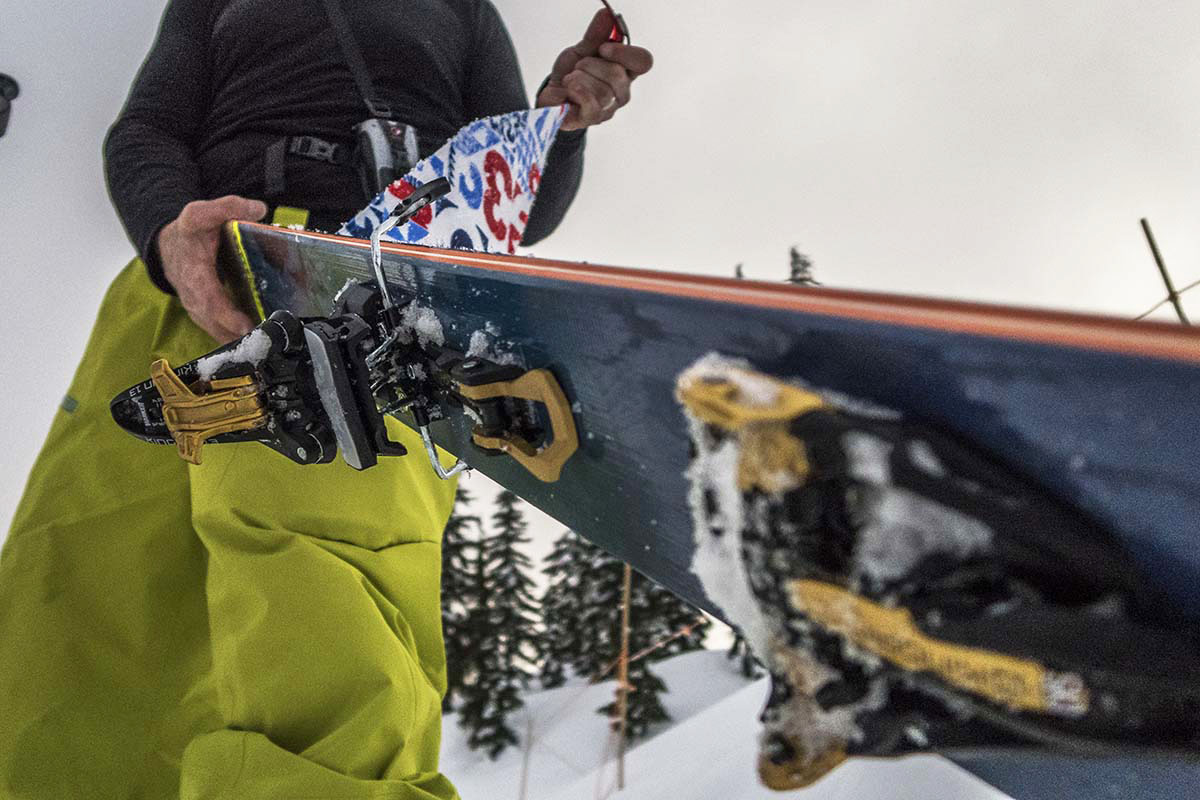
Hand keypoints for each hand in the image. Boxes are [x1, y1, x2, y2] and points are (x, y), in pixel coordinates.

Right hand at [157, 195, 266, 343]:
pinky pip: (218, 330)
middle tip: (263, 341)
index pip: (207, 297)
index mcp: (193, 272)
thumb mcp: (201, 213)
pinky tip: (255, 342)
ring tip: (263, 347)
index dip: (225, 314)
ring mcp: (196, 307)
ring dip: (237, 341)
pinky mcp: (203, 314)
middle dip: (236, 334)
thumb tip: (258, 209)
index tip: (244, 325)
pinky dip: (234, 338)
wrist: (167, 247)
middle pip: (213, 321)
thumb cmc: (187, 234)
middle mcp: (192, 295)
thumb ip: (228, 207)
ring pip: (215, 330)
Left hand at [536, 8, 652, 131]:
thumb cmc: (573, 75)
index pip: (643, 61)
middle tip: (578, 67)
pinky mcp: (592, 119)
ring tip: (570, 80)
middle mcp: (622, 92)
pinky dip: (576, 91)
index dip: (624, 52)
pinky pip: (591, 104)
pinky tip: (568, 90)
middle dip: (590, 64)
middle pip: (617, 74)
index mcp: (626, 72)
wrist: (552, 96)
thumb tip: (607, 14)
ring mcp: (609, 108)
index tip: (603, 48)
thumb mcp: (582, 50)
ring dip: (578, 78)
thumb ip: (596, 34)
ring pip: (602, 90)